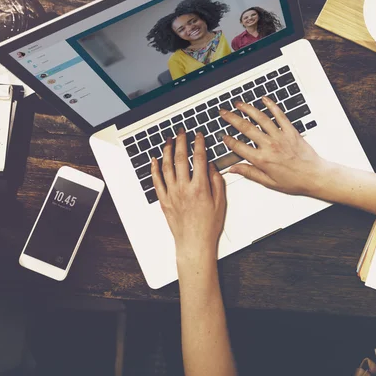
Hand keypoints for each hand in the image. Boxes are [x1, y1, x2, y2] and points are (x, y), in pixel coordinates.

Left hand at [151, 130, 226, 260]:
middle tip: (182, 132)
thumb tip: (211, 166)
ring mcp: (172, 193)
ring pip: (166, 166)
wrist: (194, 243)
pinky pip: (156, 181)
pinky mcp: (164, 200)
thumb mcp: (220, 202)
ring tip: (169, 141)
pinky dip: (154, 168)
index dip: (199, 144)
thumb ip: (216, 181)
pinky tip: (155, 160)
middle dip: (181, 141)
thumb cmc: (208, 226)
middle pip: (180, 158)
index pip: (199, 158)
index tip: (198, 136)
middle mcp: (184, 188)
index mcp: (200, 187)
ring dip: (167, 151)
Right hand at [220, 96, 331, 196]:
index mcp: (262, 159)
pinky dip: (271, 105)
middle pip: (246, 128)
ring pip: (260, 118)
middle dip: (231, 118)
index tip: (223, 136)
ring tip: (238, 103)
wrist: (314, 176)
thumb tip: (233, 169)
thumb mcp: (269, 182)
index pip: (239, 147)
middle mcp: (269, 145)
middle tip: (223, 112)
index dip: (228, 140)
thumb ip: (249, 173)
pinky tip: (264, 99)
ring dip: (247, 109)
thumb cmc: (294, 181)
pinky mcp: (290, 130)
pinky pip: (279, 115)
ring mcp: (280, 136)